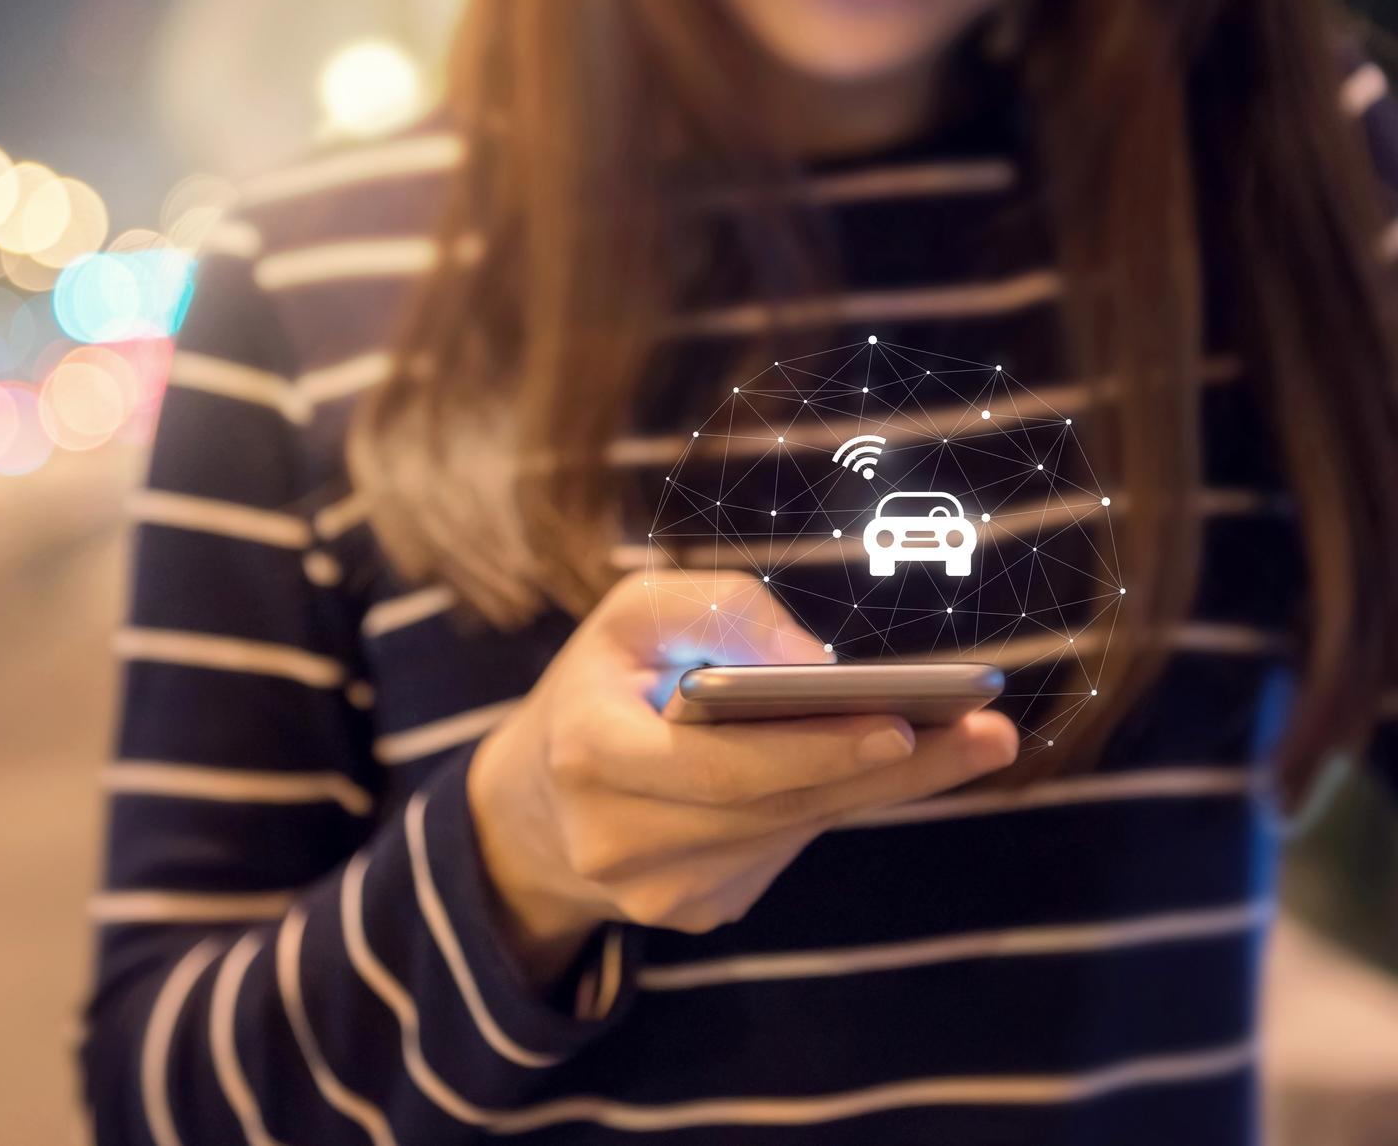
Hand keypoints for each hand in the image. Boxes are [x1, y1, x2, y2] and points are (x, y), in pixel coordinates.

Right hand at [466, 571, 1018, 987]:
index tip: (904, 724)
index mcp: (589, 752)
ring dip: (878, 785)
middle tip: (989, 734)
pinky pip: (780, 852)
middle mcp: (614, 838)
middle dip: (888, 766)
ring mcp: (653, 891)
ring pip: (790, 831)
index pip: (717, 762)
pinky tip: (877, 767)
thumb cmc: (604, 683)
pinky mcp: (691, 914)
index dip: (812, 749)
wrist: (537, 803)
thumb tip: (819, 666)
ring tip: (973, 741)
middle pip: (777, 804)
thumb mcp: (637, 615)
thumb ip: (722, 612)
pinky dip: (826, 804)